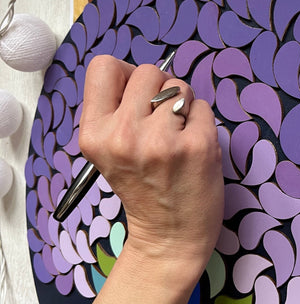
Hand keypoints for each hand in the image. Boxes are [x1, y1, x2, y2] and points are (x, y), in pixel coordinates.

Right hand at [79, 55, 223, 282]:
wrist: (169, 237)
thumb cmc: (143, 189)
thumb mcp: (109, 152)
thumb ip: (117, 111)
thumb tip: (144, 76)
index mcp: (94, 135)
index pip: (103, 66)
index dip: (124, 75)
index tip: (136, 98)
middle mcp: (124, 135)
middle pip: (148, 72)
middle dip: (159, 90)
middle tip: (161, 122)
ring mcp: (162, 140)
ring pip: (178, 86)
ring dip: (182, 106)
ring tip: (177, 136)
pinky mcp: (197, 146)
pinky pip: (202, 106)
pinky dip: (201, 122)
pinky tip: (192, 147)